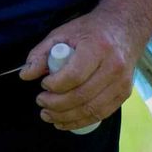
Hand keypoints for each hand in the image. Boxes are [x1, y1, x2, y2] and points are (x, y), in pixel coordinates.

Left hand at [22, 12, 136, 130]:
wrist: (125, 29)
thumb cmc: (90, 31)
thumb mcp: (62, 33)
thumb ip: (41, 53)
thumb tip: (25, 75)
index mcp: (97, 48)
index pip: (75, 75)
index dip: (55, 85)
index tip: (43, 84)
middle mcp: (114, 66)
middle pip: (82, 96)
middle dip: (56, 104)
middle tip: (41, 102)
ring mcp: (122, 82)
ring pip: (91, 109)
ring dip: (66, 117)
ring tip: (48, 115)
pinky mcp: (124, 94)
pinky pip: (101, 114)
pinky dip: (80, 122)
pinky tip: (64, 121)